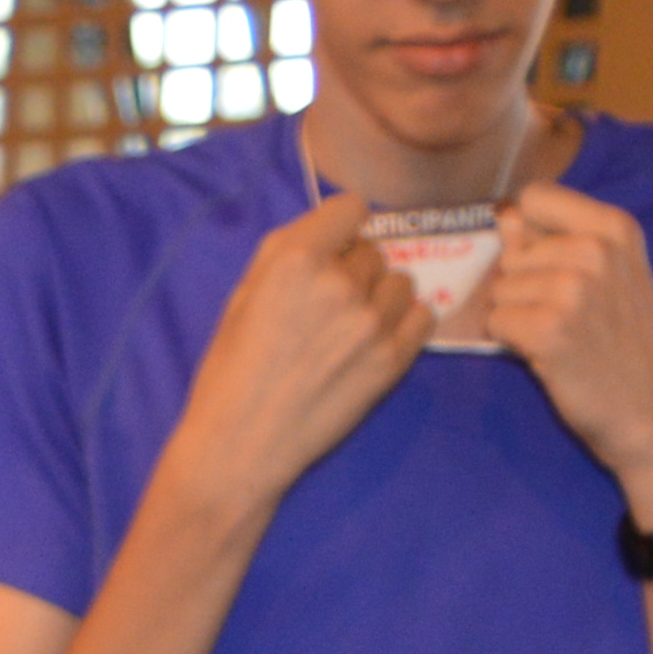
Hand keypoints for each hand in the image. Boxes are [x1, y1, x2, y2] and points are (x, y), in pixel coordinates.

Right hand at [162, 194, 428, 519]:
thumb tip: (331, 233)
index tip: (331, 251)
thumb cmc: (230, 372)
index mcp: (296, 259)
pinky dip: (406, 322)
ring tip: (353, 327)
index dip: (340, 229)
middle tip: (329, 306)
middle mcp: (339, 283)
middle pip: (374, 250)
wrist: (240, 446)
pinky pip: (423, 316)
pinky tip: (378, 339)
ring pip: (401, 281)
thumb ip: (286, 254)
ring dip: (381, 296)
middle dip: (354, 270)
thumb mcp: (242, 297)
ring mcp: (371, 323)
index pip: (351, 208)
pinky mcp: (392, 359)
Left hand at [476, 180, 652, 524]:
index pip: (534, 197)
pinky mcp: (550, 330)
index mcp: (614, 227)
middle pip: (511, 251)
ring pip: (499, 288)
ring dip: (517, 316)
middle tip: (566, 317)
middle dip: (523, 285)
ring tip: (560, 336)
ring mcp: (573, 289)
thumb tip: (503, 215)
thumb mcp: (608, 277)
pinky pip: (496, 322)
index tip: (546, 263)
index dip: (526, 232)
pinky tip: (548, 355)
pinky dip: (511, 343)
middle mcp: (596, 250)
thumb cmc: (627, 344)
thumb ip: (553, 241)